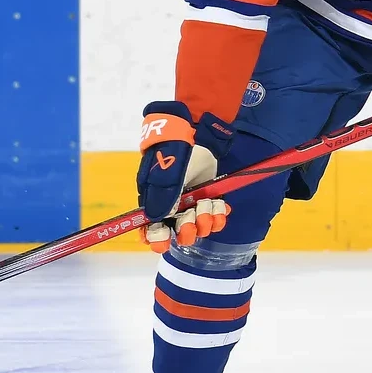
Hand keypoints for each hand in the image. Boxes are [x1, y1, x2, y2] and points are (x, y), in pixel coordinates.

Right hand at [137, 101, 235, 252]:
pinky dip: (219, 213)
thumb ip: (161, 195)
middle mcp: (172, 206)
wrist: (196, 130)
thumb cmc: (174, 149)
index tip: (164, 241)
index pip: (151, 228)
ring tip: (208, 204)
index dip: (157, 239)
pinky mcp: (208, 196)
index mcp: (155, 201)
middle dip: (187, 230)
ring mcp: (191, 202)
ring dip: (205, 220)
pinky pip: (215, 215)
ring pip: (199, 226)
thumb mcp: (164, 172)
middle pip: (178, 232)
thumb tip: (156, 220)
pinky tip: (220, 204)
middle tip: (192, 217)